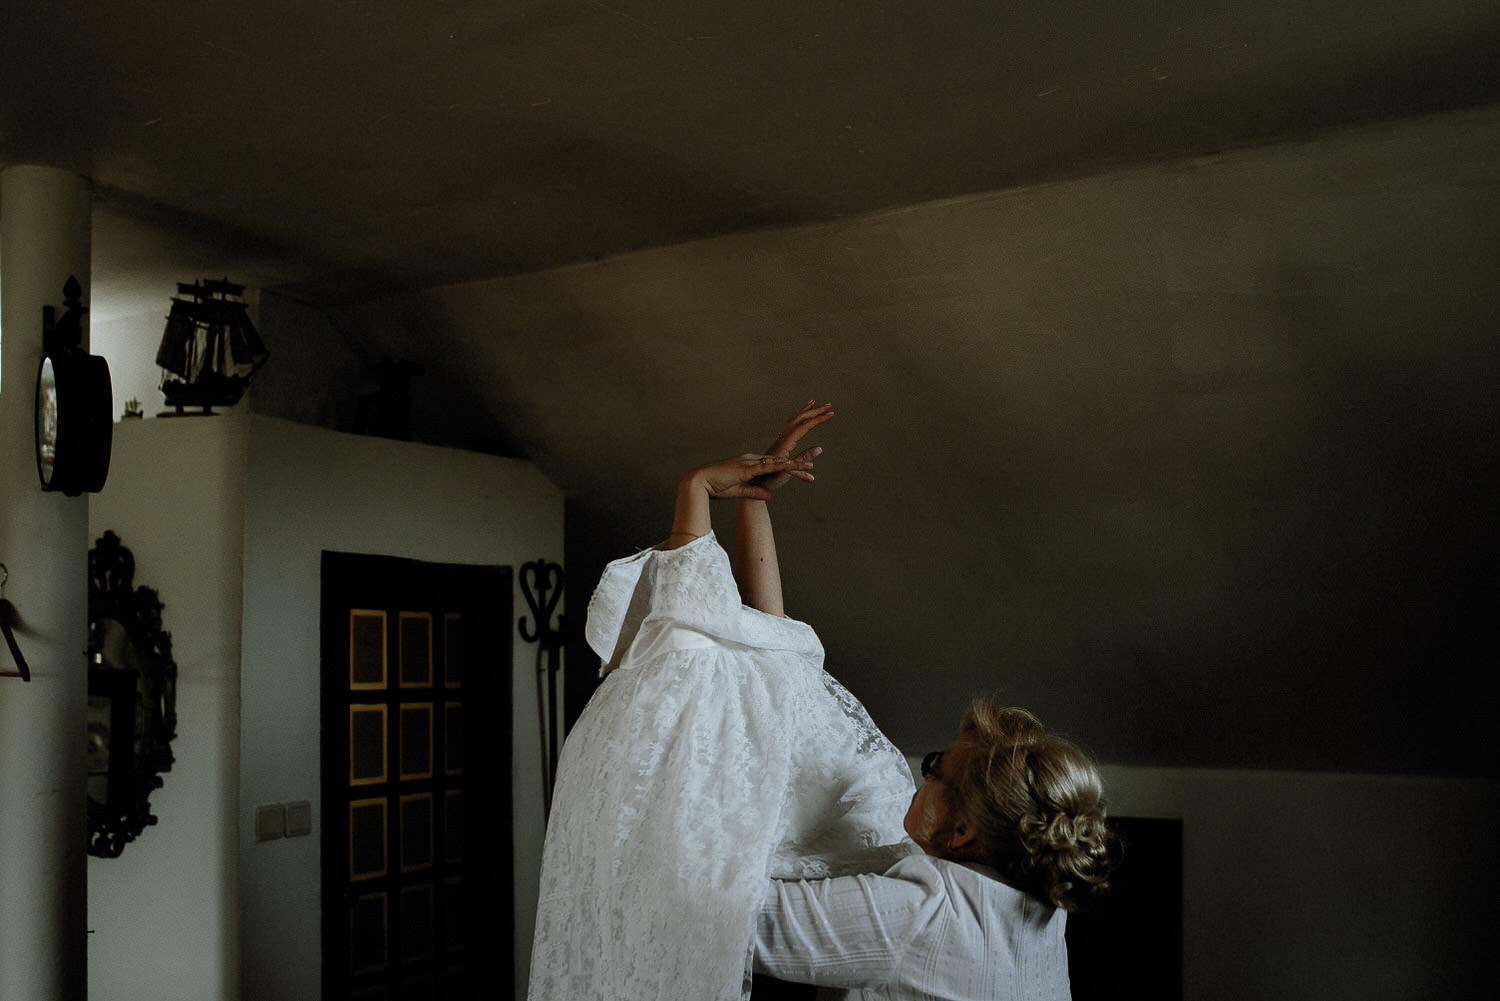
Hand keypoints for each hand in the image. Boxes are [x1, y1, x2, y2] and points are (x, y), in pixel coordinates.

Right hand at [687, 453, 816, 501]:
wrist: (699, 483)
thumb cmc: (715, 487)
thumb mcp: (741, 491)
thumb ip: (756, 492)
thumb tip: (770, 495)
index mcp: (749, 463)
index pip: (773, 465)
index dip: (789, 467)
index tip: (803, 471)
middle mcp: (751, 459)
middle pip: (779, 461)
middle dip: (797, 463)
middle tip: (813, 466)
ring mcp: (750, 461)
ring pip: (777, 462)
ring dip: (794, 464)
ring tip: (810, 467)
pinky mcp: (747, 467)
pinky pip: (768, 466)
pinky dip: (782, 466)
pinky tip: (793, 466)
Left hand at [750, 401, 834, 493]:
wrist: (755, 482)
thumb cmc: (770, 479)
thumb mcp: (789, 471)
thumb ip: (804, 460)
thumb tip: (819, 448)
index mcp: (785, 443)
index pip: (804, 426)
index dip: (818, 419)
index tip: (830, 414)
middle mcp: (782, 438)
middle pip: (799, 420)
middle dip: (815, 412)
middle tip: (829, 405)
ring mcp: (780, 439)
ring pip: (794, 420)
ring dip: (806, 412)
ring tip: (815, 404)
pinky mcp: (780, 443)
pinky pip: (790, 426)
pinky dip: (798, 418)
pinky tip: (802, 417)